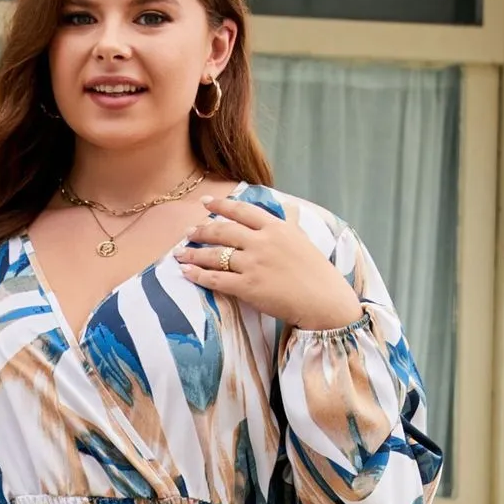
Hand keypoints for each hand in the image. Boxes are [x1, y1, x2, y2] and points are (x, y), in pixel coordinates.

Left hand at [177, 194, 363, 330]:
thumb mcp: (303, 240)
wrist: (324, 301)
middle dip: (201, 230)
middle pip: (223, 230)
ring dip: (193, 253)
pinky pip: (216, 280)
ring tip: (179, 254)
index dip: (220, 205)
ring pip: (215, 254)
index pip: (241, 210)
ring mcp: (254, 264)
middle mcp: (262, 241)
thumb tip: (287, 211)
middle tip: (187, 232)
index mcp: (276, 227)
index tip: (205, 202)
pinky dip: (198, 276)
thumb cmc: (318, 274)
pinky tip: (186, 273)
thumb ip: (288, 225)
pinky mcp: (248, 287)